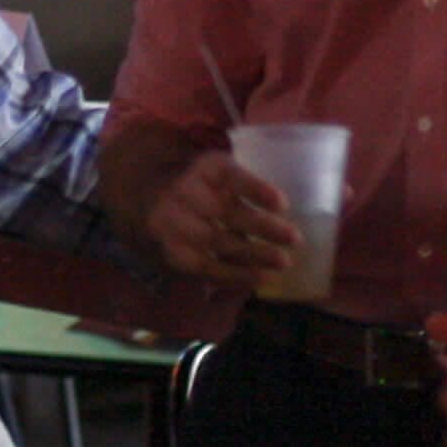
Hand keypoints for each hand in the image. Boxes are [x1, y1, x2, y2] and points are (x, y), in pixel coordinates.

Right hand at [142, 150, 299, 291]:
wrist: (151, 199)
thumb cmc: (204, 188)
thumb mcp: (221, 172)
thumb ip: (247, 185)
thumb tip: (286, 211)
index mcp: (206, 168)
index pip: (231, 176)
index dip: (257, 189)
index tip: (283, 204)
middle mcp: (186, 192)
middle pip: (226, 211)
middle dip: (263, 227)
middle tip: (295, 239)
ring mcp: (175, 223)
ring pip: (217, 241)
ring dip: (253, 255)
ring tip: (283, 262)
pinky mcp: (173, 250)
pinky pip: (205, 266)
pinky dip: (234, 275)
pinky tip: (259, 278)